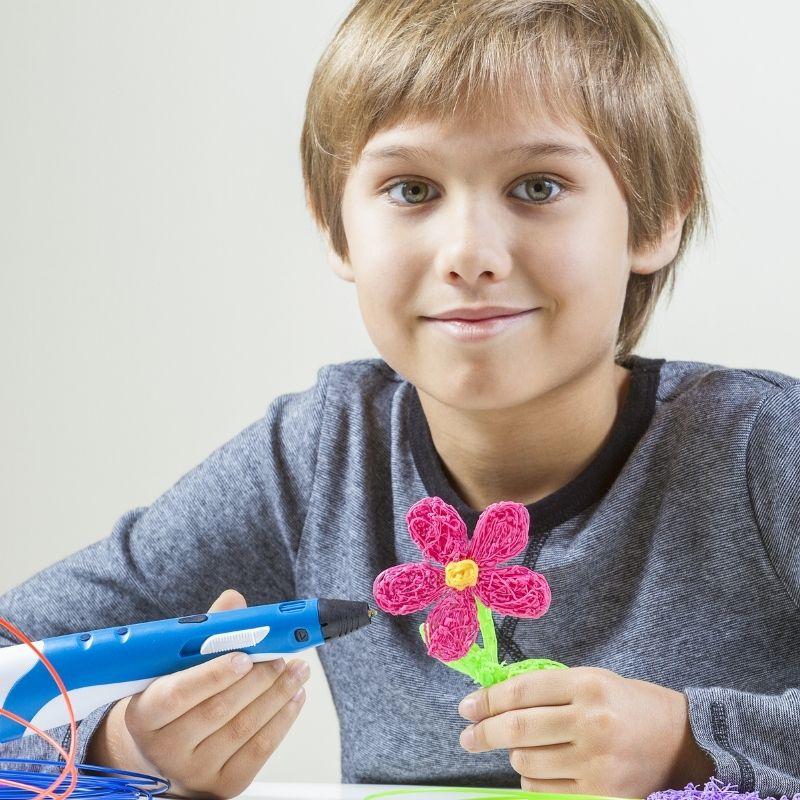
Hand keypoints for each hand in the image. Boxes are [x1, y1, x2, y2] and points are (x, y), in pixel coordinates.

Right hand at [86, 589, 309, 798]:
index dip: (212, 674)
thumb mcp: (174, 666)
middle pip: (218, 711)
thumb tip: (233, 600)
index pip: (177, 695)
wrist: (163, 755)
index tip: (244, 656)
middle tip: (282, 655)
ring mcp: (194, 772)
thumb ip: (204, 632)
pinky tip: (295, 697)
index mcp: (144, 713)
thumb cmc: (173, 698)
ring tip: (298, 670)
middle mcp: (165, 749)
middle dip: (258, 678)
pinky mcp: (223, 785)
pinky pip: (259, 750)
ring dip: (278, 695)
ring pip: (243, 729)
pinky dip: (282, 720)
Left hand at [457, 665, 714, 796]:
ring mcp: (596, 763)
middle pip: (518, 729)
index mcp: (587, 685)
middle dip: (484, 733)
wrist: (686, 744)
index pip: (522, 691)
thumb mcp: (594, 681)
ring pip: (528, 762)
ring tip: (521, 750)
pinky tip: (539, 773)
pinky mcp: (601, 795)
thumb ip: (549, 690)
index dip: (488, 699)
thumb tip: (495, 701)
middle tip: (467, 736)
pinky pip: (544, 792)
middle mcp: (590, 722)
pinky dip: (532, 782)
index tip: (467, 707)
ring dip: (514, 757)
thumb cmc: (630, 705)